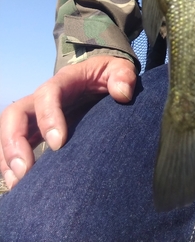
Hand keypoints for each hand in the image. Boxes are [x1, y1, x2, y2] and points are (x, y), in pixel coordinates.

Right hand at [0, 56, 136, 188]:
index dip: (48, 117)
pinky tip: (21, 184)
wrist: (104, 78)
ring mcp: (38, 114)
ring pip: (8, 130)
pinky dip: (11, 163)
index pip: (47, 94)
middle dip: (14, 141)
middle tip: (25, 169)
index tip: (57, 145)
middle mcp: (45, 97)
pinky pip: (16, 144)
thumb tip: (122, 94)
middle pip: (16, 113)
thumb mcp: (121, 69)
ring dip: (7, 156)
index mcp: (66, 80)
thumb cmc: (111, 75)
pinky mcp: (37, 129)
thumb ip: (123, 76)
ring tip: (19, 182)